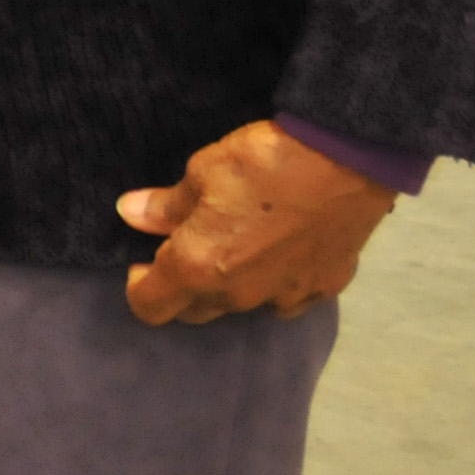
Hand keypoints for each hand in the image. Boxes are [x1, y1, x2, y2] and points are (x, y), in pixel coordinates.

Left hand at [119, 122, 398, 324]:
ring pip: (240, 307)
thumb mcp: (201, 173)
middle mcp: (239, 296)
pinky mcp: (323, 289)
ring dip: (227, 287)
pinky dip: (274, 283)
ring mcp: (285, 298)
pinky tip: (277, 252)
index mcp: (199, 269)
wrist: (344, 162)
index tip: (142, 261)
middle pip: (194, 311)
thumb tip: (130, 214)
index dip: (139, 286)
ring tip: (234, 246)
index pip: (150, 306)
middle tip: (184, 248)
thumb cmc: (261, 163)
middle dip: (180, 288)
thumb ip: (166, 206)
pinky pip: (286, 299)